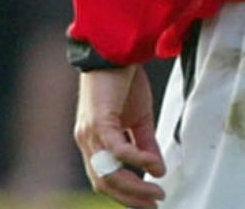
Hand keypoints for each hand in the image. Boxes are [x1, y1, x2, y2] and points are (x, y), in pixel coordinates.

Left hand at [74, 65, 165, 206]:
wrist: (115, 51)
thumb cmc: (123, 82)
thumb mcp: (138, 117)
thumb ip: (145, 143)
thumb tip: (157, 169)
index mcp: (93, 142)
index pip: (104, 179)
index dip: (125, 195)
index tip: (149, 203)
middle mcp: (86, 141)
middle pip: (104, 183)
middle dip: (130, 198)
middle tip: (154, 204)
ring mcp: (89, 133)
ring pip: (108, 172)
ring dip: (134, 187)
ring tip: (157, 192)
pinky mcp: (98, 121)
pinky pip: (117, 149)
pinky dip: (137, 160)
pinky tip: (154, 166)